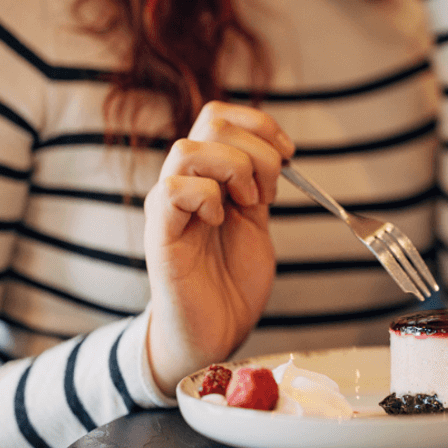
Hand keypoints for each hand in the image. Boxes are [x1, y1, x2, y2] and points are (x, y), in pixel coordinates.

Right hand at [143, 102, 295, 395]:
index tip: (288, 154)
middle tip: (266, 193)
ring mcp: (168, 205)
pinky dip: (207, 199)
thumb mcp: (257, 222)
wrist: (215, 332)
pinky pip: (172, 190)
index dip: (258, 124)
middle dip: (256, 151)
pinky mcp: (160, 232)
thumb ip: (258, 184)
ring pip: (188, 149)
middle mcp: (185, 181)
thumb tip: (277, 150)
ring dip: (233, 171)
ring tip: (245, 206)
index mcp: (209, 175)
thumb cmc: (232, 282)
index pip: (220, 116)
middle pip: (211, 121)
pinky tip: (218, 222)